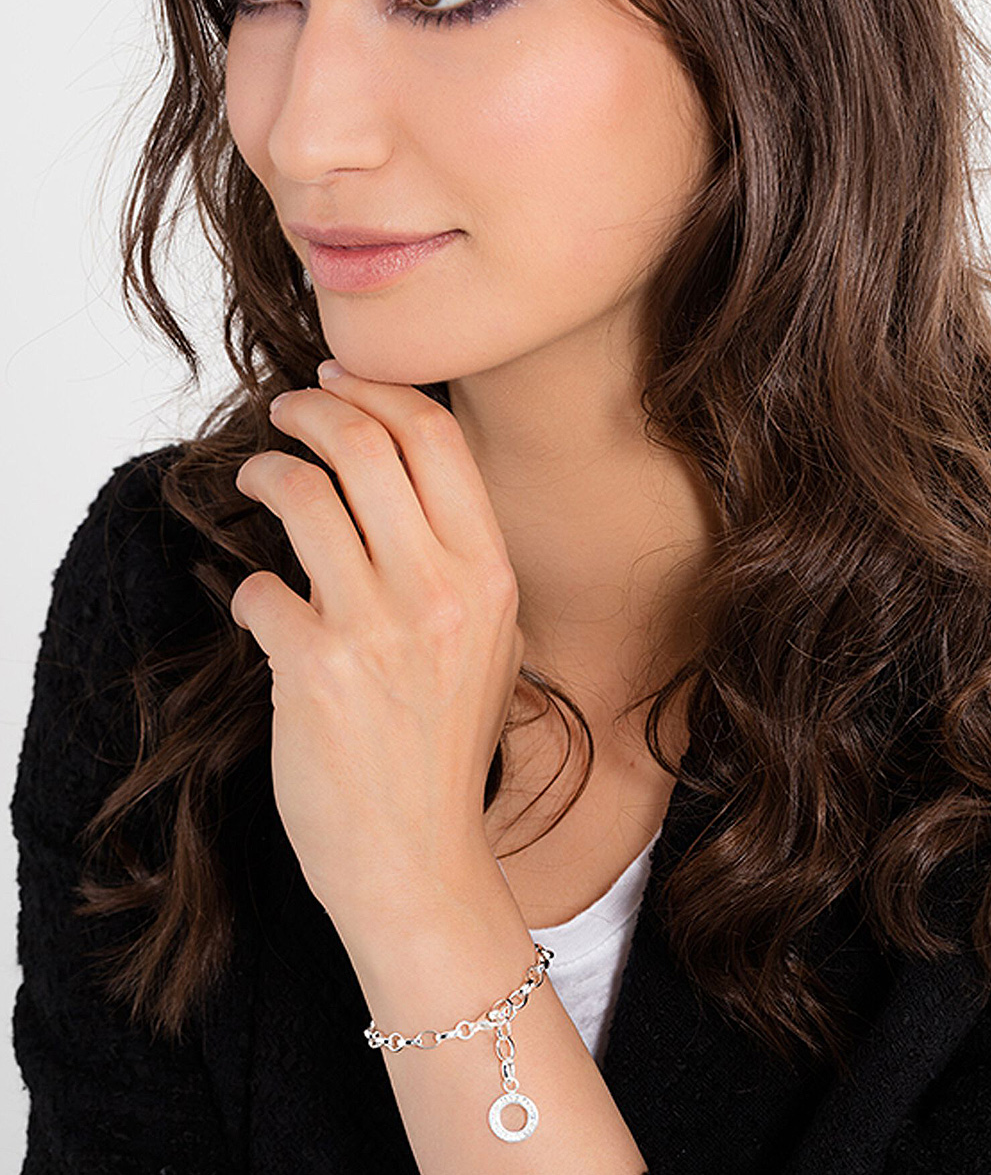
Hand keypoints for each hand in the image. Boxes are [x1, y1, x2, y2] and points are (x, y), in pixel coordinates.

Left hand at [230, 364, 523, 936]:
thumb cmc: (445, 750)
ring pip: (304, 494)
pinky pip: (260, 589)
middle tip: (287, 409)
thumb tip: (389, 482)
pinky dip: (248, 588)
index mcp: (490, 575)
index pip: (436, 439)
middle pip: (367, 444)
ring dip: (267, 472)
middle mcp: (441, 590)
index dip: (378, 392)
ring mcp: (377, 629)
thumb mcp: (486, 644)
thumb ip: (453, 562)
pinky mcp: (313, 670)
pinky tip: (259, 604)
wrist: (419, 859)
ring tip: (257, 478)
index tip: (341, 382)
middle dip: (314, 407)